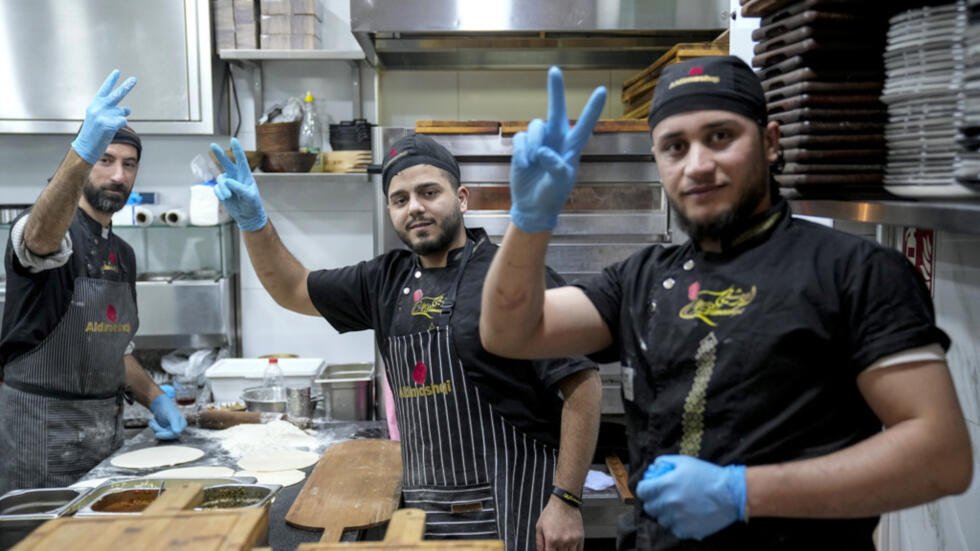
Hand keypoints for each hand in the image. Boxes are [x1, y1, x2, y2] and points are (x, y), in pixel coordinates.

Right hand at [71, 70, 136, 163]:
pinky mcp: (107, 124)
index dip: (111, 81)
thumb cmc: (94, 134)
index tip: (117, 72)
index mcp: (95, 105)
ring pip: (121, 111)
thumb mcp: (101, 119)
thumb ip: (114, 112)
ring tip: (114, 121)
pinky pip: (122, 121)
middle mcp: (98, 108)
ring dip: (121, 116)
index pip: (104, 90)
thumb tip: (128, 109)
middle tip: (134, 79)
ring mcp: (102, 115)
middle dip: (126, 86)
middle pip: (116, 95)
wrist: (86, 147)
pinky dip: (121, 124)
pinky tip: (112, 129)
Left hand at [148, 394, 186, 439]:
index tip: (157, 435)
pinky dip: (153, 427)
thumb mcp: (171, 415)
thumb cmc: (167, 408)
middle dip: (158, 429)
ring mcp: (171, 431)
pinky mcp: (164, 432)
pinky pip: (158, 433)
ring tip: (152, 419)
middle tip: (151, 421)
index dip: (166, 435)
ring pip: (161, 435)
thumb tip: (178, 432)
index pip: (176, 434)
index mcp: (182, 425)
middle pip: (167, 436)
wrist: (160, 405)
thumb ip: (175, 423)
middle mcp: (178, 429)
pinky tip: (153, 421)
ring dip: (154, 427)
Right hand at [209, 138, 267, 230]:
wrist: (247, 215)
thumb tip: (227, 181)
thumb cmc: (252, 204)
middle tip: (212, 145)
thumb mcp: (249, 196)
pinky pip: (216, 189)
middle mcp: (235, 176)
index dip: (237, 150)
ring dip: (223, 189)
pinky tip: (226, 198)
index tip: (234, 140)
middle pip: (226, 163)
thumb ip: (239, 188)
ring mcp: (228, 183)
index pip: (241, 161)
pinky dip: (220, 194)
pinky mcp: (222, 190)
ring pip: (220, 180)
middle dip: (219, 154)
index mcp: (245, 175)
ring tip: (229, 196)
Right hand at [509, 66, 605, 232]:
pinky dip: (521, 151)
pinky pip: (520, 138)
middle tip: (555, 70)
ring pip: (535, 126)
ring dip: (533, 143)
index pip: (584, 125)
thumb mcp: (560, 183)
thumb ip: (556, 166)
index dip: (592, 108)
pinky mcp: (523, 147)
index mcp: (571, 148)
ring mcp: (538, 142)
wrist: (532, 206)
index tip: (601, 90)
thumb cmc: (552, 195)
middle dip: (556, 90)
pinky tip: (525, 164)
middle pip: (556, 111)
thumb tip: (544, 151)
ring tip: (533, 161)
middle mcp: (556, 140)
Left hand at [535, 496, 583, 550]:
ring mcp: (573, 540)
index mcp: (552, 539)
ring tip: (562, 546)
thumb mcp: (539, 527)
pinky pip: (579, 550)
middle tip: (555, 547)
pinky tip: (569, 547)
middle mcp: (563, 541)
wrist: (564, 502)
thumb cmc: (551, 512)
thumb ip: (539, 543)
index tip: (549, 550)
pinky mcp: (580, 537)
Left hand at [635, 455, 745, 539]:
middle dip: (654, 501)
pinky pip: (674, 529)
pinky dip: (677, 524)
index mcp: (666, 485)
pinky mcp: (687, 531)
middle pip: (649, 507)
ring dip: (665, 514)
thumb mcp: (686, 461)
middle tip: (663, 498)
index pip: (642, 491)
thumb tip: (654, 466)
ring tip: (677, 507)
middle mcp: (669, 503)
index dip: (645, 489)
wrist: (731, 494)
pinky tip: (686, 516)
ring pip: (661, 519)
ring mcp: (677, 519)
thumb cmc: (708, 475)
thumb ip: (666, 462)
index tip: (650, 488)